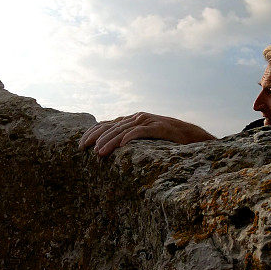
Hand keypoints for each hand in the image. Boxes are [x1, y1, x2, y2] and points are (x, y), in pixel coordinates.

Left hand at [78, 112, 215, 155]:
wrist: (190, 135)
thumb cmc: (166, 139)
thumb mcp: (143, 137)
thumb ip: (128, 137)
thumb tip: (109, 149)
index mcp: (131, 119)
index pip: (106, 124)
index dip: (92, 133)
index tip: (80, 145)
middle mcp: (137, 117)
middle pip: (111, 126)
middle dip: (95, 137)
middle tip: (83, 148)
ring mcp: (147, 121)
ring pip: (123, 130)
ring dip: (109, 141)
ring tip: (99, 151)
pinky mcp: (158, 127)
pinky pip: (141, 131)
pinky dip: (130, 136)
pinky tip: (121, 144)